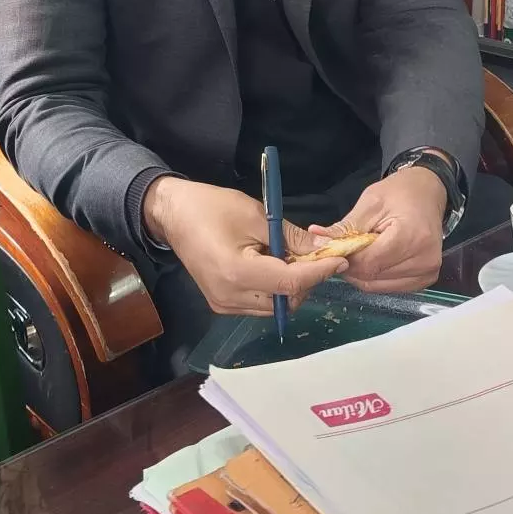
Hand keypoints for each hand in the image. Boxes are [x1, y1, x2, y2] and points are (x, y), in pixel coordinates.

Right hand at [144, 176, 347, 315]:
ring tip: (289, 258)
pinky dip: (273, 289)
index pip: (291, 283)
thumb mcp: (255, 214)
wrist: (172, 213)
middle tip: (313, 254)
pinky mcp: (221, 304)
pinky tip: (271, 266)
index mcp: (237, 273)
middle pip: (286, 300)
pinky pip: (259, 304)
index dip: (320, 272)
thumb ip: (290, 237)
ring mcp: (224, 305)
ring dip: (290, 286)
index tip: (341, 259)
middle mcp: (230, 297)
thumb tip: (323, 249)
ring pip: (275, 306)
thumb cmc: (211, 207)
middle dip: (306, 279)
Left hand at [309, 161, 449, 293]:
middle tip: (344, 250)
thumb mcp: (369, 203)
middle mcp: (424, 259)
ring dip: (363, 274)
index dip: (346, 259)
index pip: (369, 263)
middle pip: (373, 276)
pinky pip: (391, 287)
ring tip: (360, 252)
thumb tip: (316, 240)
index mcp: (411, 236)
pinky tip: (374, 260)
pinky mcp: (427, 279)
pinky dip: (376, 277)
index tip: (334, 249)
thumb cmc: (400, 194)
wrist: (428, 193)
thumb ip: (344, 227)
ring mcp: (428, 272)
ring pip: (379, 286)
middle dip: (352, 267)